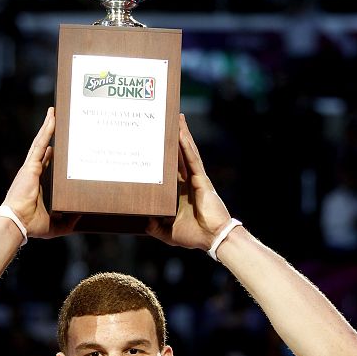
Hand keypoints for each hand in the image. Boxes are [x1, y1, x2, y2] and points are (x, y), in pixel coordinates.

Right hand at [2, 107, 78, 238]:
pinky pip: (40, 143)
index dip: (52, 156)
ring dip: (48, 126)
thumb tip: (80, 215)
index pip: (47, 166)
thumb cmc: (31, 224)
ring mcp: (31, 167)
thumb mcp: (56, 224)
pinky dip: (46, 129)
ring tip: (54, 112)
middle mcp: (33, 173)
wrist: (18, 222)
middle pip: (44, 149)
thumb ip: (68, 221)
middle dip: (49, 135)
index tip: (58, 148)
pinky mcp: (31, 165)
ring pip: (42, 142)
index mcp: (37, 185)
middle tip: (57, 122)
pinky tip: (52, 117)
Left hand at [147, 114, 230, 249]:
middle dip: (175, 138)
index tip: (157, 143)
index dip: (166, 156)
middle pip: (179, 155)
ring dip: (182, 134)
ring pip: (187, 152)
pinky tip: (181, 133)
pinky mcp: (202, 179)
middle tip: (168, 120)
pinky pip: (192, 159)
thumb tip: (145, 222)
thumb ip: (155, 228)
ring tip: (177, 117)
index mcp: (181, 192)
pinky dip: (186, 146)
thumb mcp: (168, 233)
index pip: (171, 170)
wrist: (212, 238)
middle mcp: (189, 182)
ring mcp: (196, 179)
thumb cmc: (194, 236)